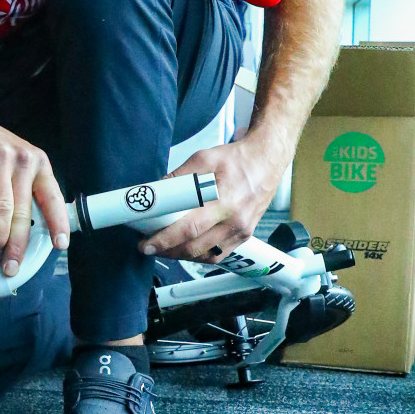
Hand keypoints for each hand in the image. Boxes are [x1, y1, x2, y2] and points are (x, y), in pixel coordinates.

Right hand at [0, 106, 69, 276]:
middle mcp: (23, 160)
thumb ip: (24, 191)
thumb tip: (29, 230)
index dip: (58, 223)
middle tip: (13, 264)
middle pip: (25, 210)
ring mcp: (2, 158)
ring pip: (6, 207)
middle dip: (19, 243)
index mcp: (38, 163)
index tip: (60, 244)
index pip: (53, 198)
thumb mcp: (15, 165)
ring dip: (2, 236)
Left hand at [137, 135, 285, 262]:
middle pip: (195, 247)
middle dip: (167, 250)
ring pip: (205, 255)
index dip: (165, 239)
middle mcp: (235, 221)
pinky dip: (199, 255)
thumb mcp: (204, 158)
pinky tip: (185, 249)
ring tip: (164, 248)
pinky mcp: (244, 236)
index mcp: (224, 202)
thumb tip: (157, 192)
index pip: (189, 228)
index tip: (146, 244)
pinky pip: (218, 254)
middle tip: (147, 247)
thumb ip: (179, 177)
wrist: (267, 161)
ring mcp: (242, 231)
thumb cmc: (237, 159)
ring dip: (181, 255)